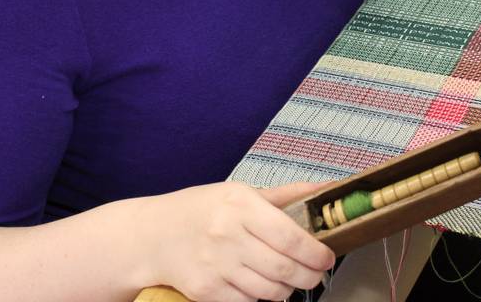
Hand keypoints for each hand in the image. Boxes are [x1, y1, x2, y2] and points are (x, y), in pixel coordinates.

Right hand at [141, 181, 333, 301]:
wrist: (153, 235)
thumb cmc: (202, 210)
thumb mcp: (240, 193)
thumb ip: (285, 195)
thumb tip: (326, 188)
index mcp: (240, 205)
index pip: (289, 236)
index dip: (315, 253)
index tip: (327, 257)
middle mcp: (227, 235)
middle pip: (283, 268)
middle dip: (308, 276)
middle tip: (315, 274)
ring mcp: (215, 265)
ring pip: (269, 290)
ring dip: (288, 289)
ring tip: (290, 280)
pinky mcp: (205, 290)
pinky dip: (261, 298)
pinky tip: (261, 285)